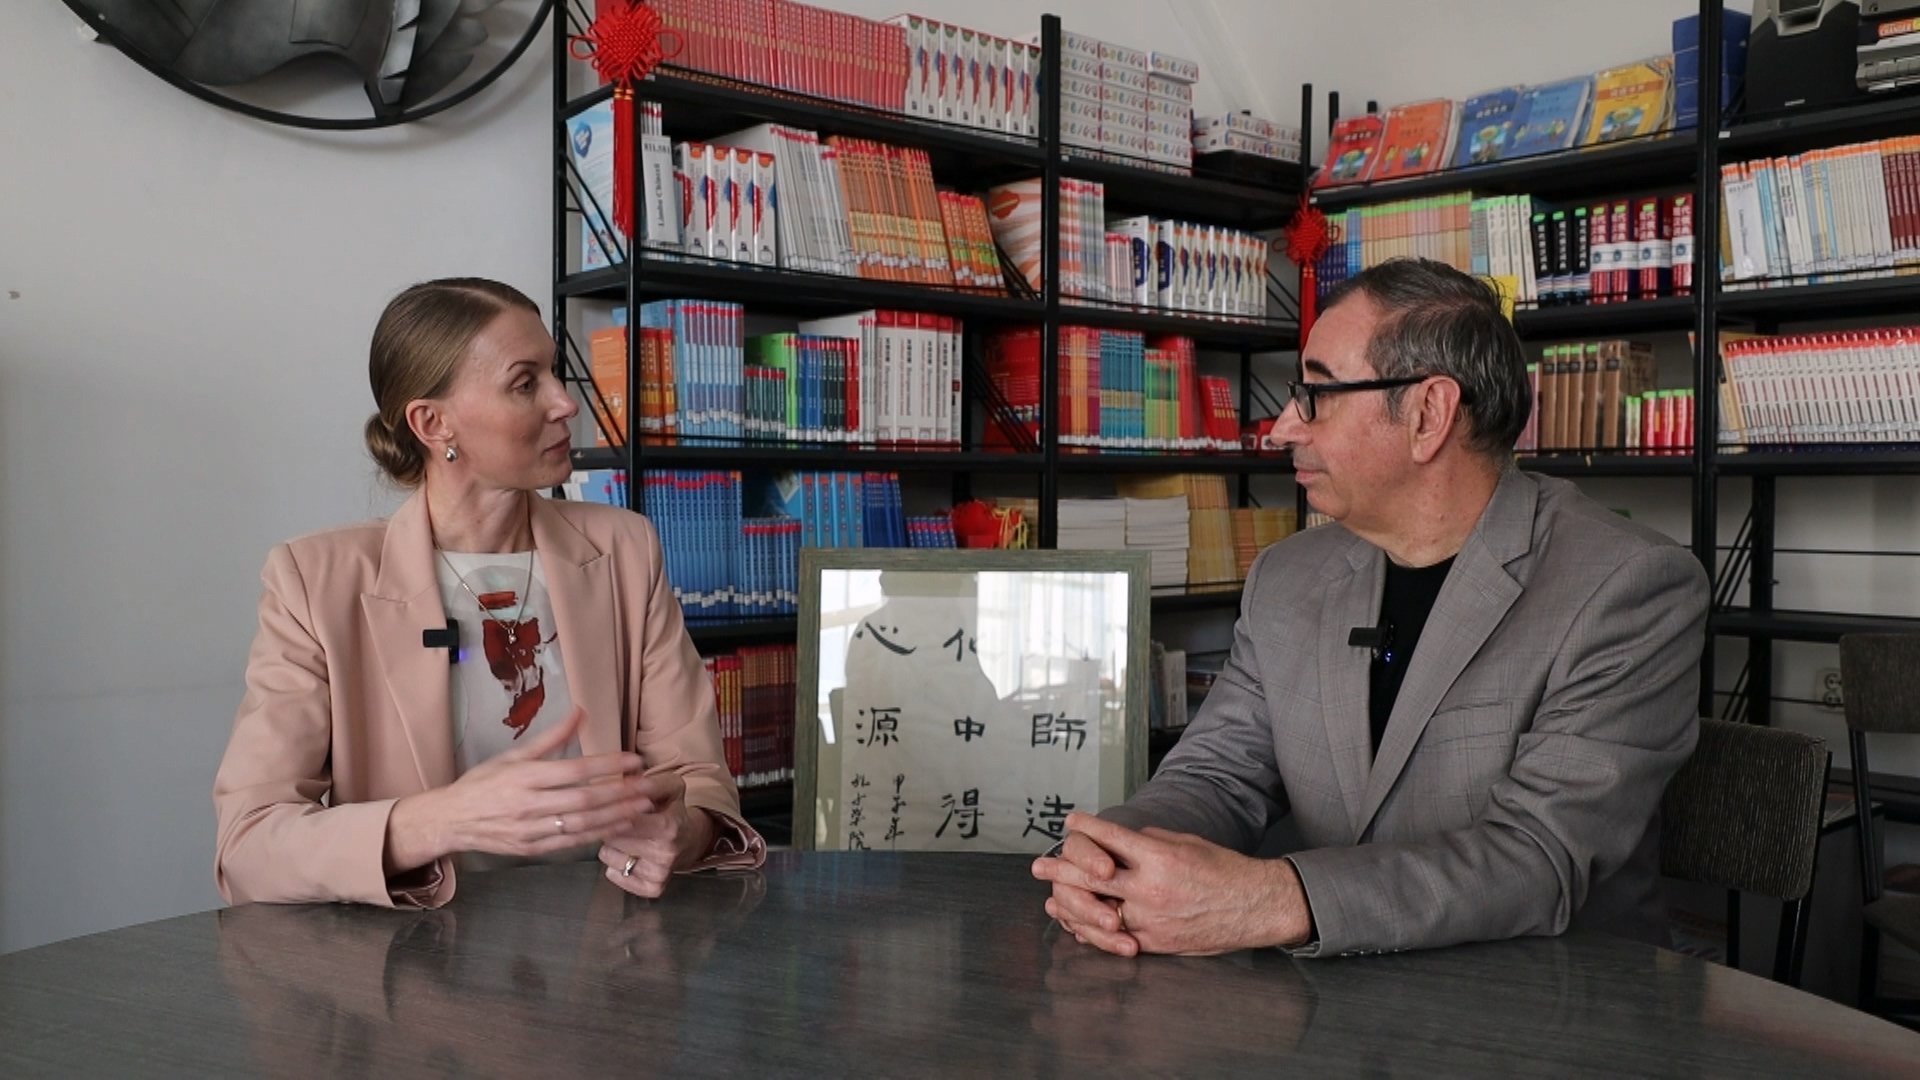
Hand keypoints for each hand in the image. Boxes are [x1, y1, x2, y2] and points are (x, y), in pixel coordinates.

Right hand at [385, 706, 651, 871]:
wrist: (450, 820)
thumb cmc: (482, 783)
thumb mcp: (512, 755)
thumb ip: (550, 737)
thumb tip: (580, 712)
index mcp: (524, 776)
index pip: (575, 771)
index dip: (608, 766)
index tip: (634, 761)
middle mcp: (529, 804)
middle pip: (584, 800)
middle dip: (621, 794)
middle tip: (649, 787)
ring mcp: (531, 830)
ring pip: (582, 825)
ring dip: (616, 816)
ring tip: (643, 807)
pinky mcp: (532, 848)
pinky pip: (571, 843)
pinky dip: (597, 835)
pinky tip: (619, 826)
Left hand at [595, 772, 715, 898]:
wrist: (691, 839)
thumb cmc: (672, 810)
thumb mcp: (669, 786)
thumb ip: (648, 779)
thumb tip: (624, 776)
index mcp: (669, 826)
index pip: (626, 819)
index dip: (613, 810)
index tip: (609, 804)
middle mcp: (666, 853)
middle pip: (613, 836)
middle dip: (611, 825)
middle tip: (623, 820)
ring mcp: (659, 873)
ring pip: (608, 855)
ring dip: (611, 845)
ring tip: (628, 838)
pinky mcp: (653, 888)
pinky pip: (613, 874)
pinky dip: (615, 865)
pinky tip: (628, 855)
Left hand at [1031, 812, 1311, 956]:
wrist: (1252, 906)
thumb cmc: (1221, 869)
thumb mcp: (1185, 843)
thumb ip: (1148, 842)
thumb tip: (1118, 843)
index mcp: (1158, 857)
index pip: (1111, 838)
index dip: (1087, 828)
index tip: (1070, 821)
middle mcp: (1150, 888)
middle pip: (1092, 876)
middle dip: (1062, 868)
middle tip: (1038, 865)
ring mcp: (1150, 918)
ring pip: (1098, 911)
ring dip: (1071, 903)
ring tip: (1051, 899)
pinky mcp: (1154, 942)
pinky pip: (1116, 937)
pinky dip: (1095, 930)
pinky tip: (1078, 924)